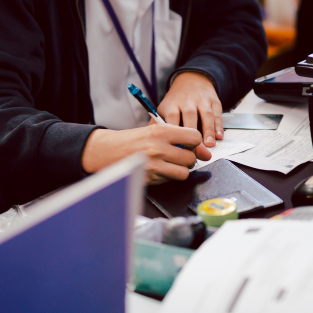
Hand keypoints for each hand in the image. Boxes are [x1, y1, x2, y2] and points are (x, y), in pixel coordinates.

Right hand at [81, 125, 211, 184]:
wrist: (108, 151)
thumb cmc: (133, 140)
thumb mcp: (156, 131)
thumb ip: (180, 139)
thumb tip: (205, 152)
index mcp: (161, 131)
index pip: (195, 137)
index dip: (195, 142)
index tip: (189, 144)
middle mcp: (158, 148)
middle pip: (190, 157)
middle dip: (187, 158)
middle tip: (177, 155)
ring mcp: (153, 165)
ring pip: (184, 172)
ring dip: (180, 169)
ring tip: (170, 163)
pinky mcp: (149, 179)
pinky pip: (170, 180)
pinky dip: (168, 176)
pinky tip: (159, 169)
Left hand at [157, 71, 223, 147]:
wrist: (192, 79)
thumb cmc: (177, 100)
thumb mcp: (164, 108)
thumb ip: (156, 124)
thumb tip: (149, 142)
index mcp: (172, 104)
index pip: (173, 118)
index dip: (175, 133)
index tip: (177, 148)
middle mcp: (187, 101)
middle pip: (190, 117)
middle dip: (192, 134)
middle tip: (194, 150)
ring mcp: (202, 101)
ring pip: (206, 115)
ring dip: (208, 131)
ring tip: (209, 145)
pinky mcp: (214, 101)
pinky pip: (217, 114)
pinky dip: (219, 126)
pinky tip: (219, 136)